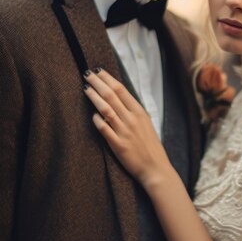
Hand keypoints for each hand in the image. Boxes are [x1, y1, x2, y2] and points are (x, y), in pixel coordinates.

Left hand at [83, 68, 171, 188]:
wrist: (155, 168)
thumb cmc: (150, 146)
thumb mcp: (145, 124)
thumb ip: (132, 112)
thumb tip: (117, 99)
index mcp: (140, 112)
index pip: (121, 89)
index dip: (108, 78)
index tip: (98, 71)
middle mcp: (132, 119)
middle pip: (111, 95)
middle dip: (98, 82)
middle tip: (87, 74)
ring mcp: (125, 132)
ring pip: (106, 109)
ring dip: (94, 97)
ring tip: (86, 88)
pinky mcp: (118, 145)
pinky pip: (104, 129)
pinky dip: (97, 119)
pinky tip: (92, 114)